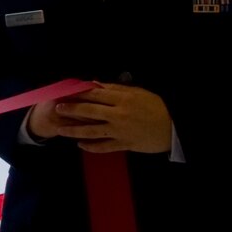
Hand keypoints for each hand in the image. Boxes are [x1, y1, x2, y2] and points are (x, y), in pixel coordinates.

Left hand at [34, 84, 173, 153]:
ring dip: (74, 130)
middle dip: (71, 110)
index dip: (78, 94)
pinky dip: (90, 146)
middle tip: (57, 108)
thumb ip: (116, 89)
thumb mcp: (138, 93)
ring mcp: (120, 131)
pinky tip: (80, 144)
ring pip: (91, 131)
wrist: (174, 127)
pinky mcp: (124, 144)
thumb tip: (96, 85)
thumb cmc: (157, 107)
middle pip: (89, 111)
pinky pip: (103, 146)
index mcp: (123, 99)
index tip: (66, 93)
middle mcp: (118, 114)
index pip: (94, 95)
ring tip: (60, 129)